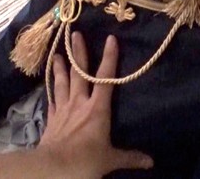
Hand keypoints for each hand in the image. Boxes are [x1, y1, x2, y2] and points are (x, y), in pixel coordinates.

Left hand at [38, 32, 152, 177]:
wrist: (53, 168)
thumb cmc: (85, 160)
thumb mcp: (110, 160)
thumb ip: (130, 157)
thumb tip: (150, 162)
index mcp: (97, 109)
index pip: (105, 79)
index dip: (109, 58)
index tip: (111, 39)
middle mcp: (79, 103)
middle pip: (79, 73)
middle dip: (78, 53)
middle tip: (75, 35)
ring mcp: (63, 109)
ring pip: (62, 82)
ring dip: (60, 67)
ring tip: (56, 53)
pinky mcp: (52, 119)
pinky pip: (52, 99)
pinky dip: (51, 89)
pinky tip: (50, 83)